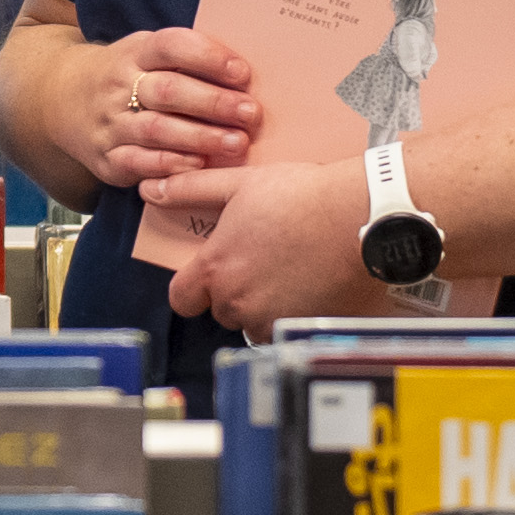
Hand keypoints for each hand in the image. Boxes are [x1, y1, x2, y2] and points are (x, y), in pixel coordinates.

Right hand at [71, 26, 260, 193]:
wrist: (60, 99)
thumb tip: (248, 74)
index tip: (243, 72)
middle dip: (213, 102)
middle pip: (167, 91)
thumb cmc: (128, 76)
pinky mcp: (106, 158)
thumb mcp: (146, 54)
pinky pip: (138, 164)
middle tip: (252, 114)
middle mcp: (118, 86)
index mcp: (134, 53)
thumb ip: (187, 61)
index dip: (207, 57)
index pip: (170, 46)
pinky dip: (170, 166)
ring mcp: (110, 123)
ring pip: (156, 130)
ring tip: (237, 143)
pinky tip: (199, 167)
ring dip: (200, 138)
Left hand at [141, 146, 375, 337]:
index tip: (212, 275)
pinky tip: (312, 286)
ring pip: (255, 323)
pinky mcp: (304, 330)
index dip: (193, 287)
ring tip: (292, 272)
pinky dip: (295, 314)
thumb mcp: (241, 184)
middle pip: (222, 310)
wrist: (363, 218)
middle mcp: (239, 303)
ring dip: (266, 306)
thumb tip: (151, 190)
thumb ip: (192, 190)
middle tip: (264, 260)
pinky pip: (288, 330)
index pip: (182, 299)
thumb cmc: (303, 197)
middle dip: (237, 291)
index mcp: (217, 270)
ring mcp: (272, 321)